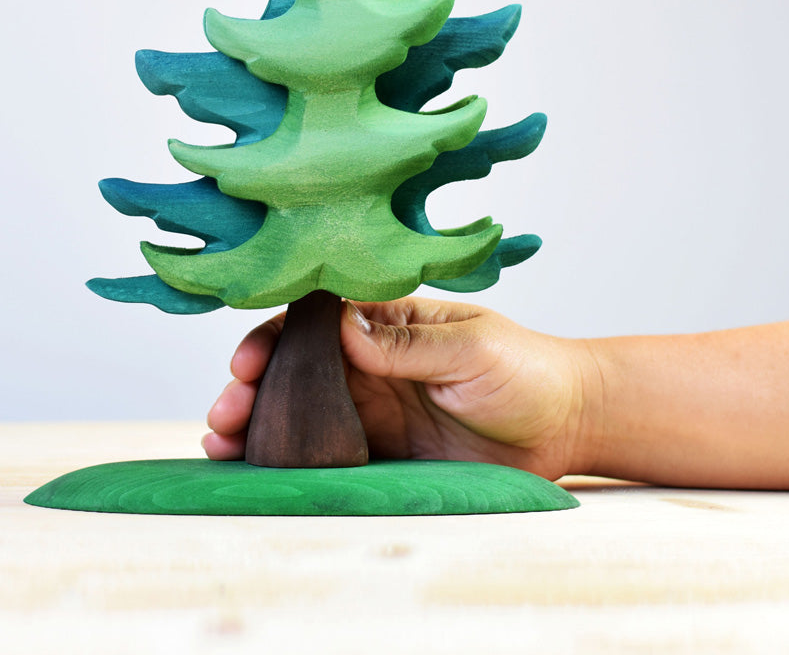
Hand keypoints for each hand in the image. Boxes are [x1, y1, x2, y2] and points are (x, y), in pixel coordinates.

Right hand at [203, 297, 600, 480]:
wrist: (566, 423)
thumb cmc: (525, 368)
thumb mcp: (471, 346)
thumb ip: (407, 343)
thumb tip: (342, 329)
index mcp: (387, 321)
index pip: (316, 320)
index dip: (275, 336)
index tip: (248, 362)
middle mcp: (370, 361)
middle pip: (295, 367)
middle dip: (253, 385)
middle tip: (225, 412)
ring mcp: (373, 407)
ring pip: (301, 410)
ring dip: (258, 423)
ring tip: (222, 443)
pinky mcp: (382, 450)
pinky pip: (327, 453)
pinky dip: (288, 459)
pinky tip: (255, 469)